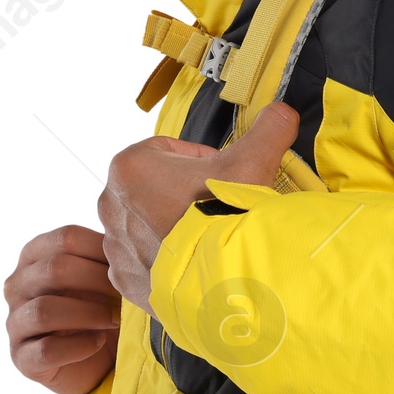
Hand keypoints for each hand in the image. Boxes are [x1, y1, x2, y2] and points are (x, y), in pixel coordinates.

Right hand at [5, 225, 122, 393]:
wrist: (99, 359)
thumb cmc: (102, 305)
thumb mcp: (105, 275)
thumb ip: (109, 254)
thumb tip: (133, 239)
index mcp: (36, 254)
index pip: (66, 237)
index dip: (103, 249)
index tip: (129, 266)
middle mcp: (17, 285)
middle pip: (54, 269)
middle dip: (99, 281)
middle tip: (128, 295)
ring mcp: (15, 322)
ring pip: (45, 310)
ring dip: (89, 314)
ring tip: (116, 319)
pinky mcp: (22, 358)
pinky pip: (46, 350)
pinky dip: (79, 346)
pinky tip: (98, 342)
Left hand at [97, 103, 299, 313]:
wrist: (221, 281)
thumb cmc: (226, 217)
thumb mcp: (252, 162)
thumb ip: (267, 129)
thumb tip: (282, 112)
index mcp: (131, 166)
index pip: (172, 151)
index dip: (202, 161)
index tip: (221, 178)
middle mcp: (111, 203)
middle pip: (157, 187)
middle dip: (185, 194)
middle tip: (218, 208)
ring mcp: (115, 244)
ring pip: (149, 224)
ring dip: (174, 226)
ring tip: (208, 237)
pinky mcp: (124, 278)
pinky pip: (144, 260)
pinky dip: (166, 259)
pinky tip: (193, 261)